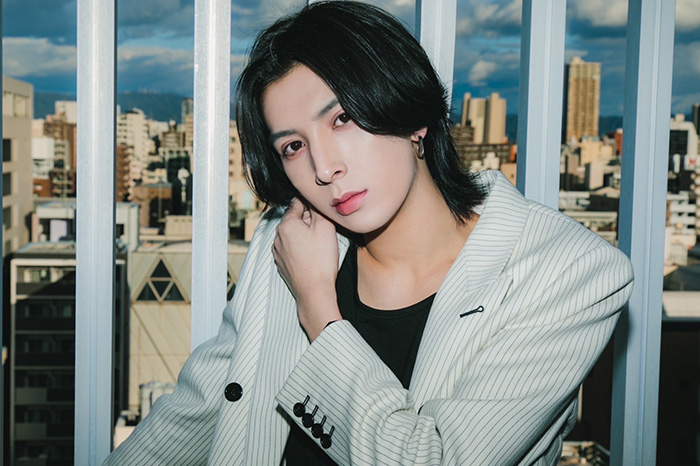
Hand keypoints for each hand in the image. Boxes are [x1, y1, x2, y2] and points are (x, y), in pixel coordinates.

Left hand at [272, 198, 341, 340]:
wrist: (314, 291)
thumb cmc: (321, 261)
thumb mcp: (325, 227)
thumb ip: (318, 208)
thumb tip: (314, 199)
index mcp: (287, 224)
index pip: (298, 203)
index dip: (311, 203)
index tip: (320, 206)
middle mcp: (278, 236)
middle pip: (295, 220)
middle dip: (308, 220)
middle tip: (324, 226)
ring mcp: (278, 252)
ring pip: (292, 235)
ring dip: (304, 234)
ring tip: (319, 242)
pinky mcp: (282, 264)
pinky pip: (291, 249)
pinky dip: (300, 248)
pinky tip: (312, 255)